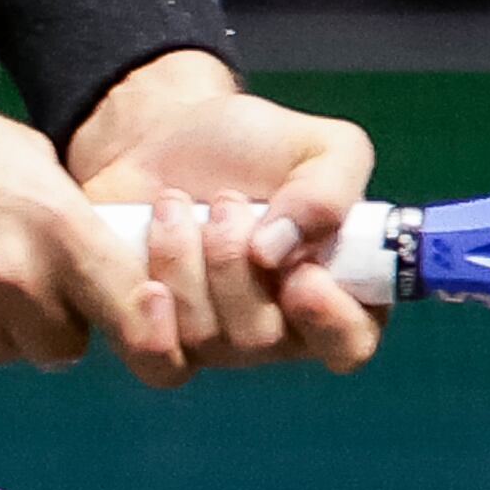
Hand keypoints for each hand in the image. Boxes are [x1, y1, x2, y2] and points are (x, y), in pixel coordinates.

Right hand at [0, 69, 195, 380]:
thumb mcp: (20, 153)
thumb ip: (66, 215)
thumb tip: (99, 258)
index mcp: (55, 228)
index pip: (133, 312)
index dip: (146, 329)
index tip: (144, 330)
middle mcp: (14, 282)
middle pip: (63, 344)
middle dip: (47, 319)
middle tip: (10, 273)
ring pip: (4, 350)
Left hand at [65, 49, 382, 377]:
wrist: (153, 131)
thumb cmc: (248, 144)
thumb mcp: (319, 145)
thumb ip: (331, 190)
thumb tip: (278, 251)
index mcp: (332, 289)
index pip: (351, 342)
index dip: (331, 322)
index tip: (303, 276)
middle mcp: (275, 329)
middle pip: (261, 340)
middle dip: (231, 260)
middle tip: (222, 201)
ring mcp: (212, 342)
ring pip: (201, 339)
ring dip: (180, 259)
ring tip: (171, 204)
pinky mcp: (151, 340)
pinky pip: (151, 358)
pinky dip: (139, 309)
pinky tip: (142, 273)